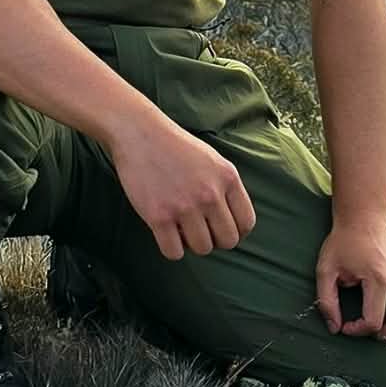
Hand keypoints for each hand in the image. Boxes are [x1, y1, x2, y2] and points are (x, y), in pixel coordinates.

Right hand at [110, 114, 256, 262]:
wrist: (140, 134)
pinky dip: (171, 248)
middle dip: (215, 239)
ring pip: (202, 249)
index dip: (235, 231)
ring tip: (181, 226)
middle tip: (200, 228)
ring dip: (192, 243)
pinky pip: (174, 253)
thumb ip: (226, 188)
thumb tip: (233, 223)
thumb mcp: (213, 160)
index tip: (220, 227)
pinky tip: (166, 232)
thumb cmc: (176, 147)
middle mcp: (210, 194)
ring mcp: (184, 206)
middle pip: (228, 241)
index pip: (246, 223)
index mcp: (227, 178)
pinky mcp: (159, 216)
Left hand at [316, 216, 385, 339]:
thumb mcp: (325, 269)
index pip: (374, 322)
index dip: (357, 331)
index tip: (345, 325)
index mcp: (378, 278)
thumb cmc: (343, 242)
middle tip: (367, 326)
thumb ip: (326, 300)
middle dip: (384, 335)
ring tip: (382, 319)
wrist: (364, 216)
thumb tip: (334, 328)